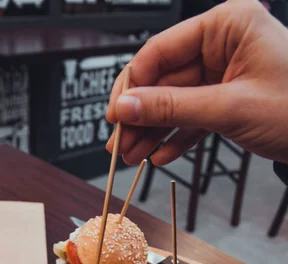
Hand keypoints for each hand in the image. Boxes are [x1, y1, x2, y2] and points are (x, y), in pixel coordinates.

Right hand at [106, 0, 287, 165]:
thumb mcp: (230, 107)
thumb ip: (173, 107)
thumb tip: (127, 107)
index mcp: (227, 25)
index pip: (161, 50)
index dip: (133, 85)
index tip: (115, 114)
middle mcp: (222, 45)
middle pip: (164, 80)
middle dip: (140, 115)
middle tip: (119, 142)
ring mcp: (224, 73)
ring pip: (175, 102)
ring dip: (153, 131)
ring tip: (132, 156)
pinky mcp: (227, 99)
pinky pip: (193, 117)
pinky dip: (177, 137)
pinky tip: (159, 155)